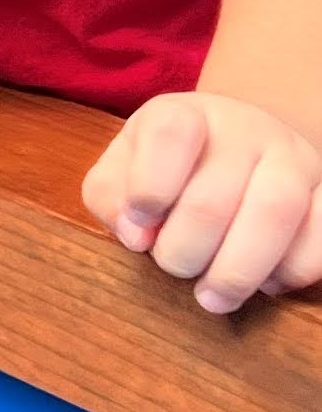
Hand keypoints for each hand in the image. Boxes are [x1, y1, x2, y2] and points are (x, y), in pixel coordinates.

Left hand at [82, 92, 321, 314]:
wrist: (239, 146)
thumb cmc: (168, 165)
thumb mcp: (124, 168)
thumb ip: (111, 196)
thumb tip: (135, 235)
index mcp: (184, 114)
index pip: (170, 133)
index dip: (149, 186)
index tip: (140, 221)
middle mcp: (243, 128)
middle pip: (213, 198)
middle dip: (185, 251)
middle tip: (173, 267)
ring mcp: (293, 157)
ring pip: (275, 214)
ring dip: (237, 271)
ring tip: (212, 297)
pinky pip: (320, 239)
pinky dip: (290, 273)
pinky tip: (264, 283)